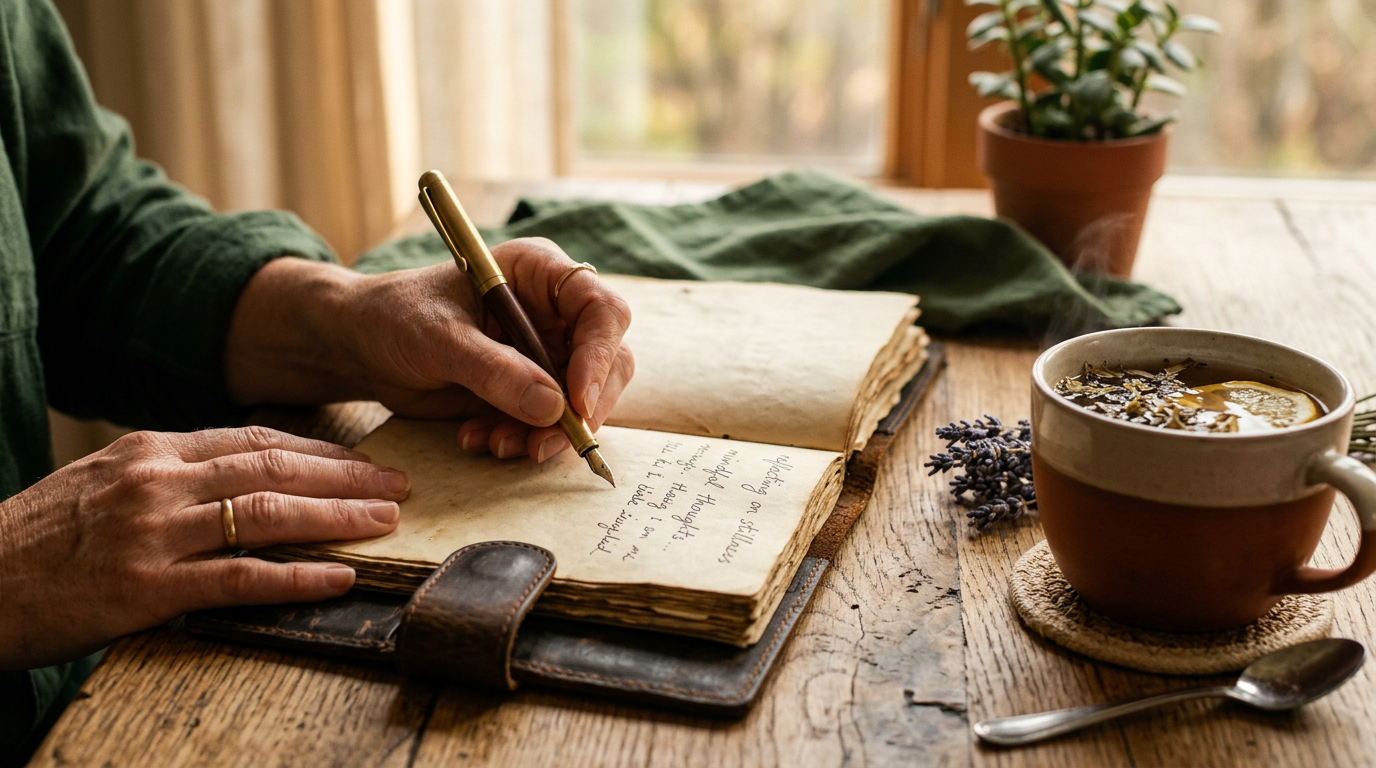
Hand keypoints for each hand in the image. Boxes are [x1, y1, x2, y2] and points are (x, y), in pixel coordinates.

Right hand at [0, 427, 406, 669]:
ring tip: (386, 522)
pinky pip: (240, 578)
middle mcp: (158, 481)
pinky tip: (339, 577)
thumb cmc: (42, 539)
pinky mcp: (147, 587)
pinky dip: (297, 576)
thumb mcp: (104, 484)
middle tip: (398, 484)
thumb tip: (242, 478)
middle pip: (274, 469)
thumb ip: (171, 475)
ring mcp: (153, 532)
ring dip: (336, 518)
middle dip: (346, 477)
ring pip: (267, 514)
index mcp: (151, 451)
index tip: (364, 461)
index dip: (319, 451)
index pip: (254, 440)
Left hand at [225, 238, 634, 462]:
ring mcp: (545, 352)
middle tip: (542, 444)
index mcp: (540, 274)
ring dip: (548, 433)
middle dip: (579, 409)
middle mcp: (554, 311)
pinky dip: (524, 440)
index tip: (576, 404)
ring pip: (583, 401)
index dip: (599, 357)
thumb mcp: (438, 339)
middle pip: (607, 362)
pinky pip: (551, 423)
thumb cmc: (394, 318)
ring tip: (496, 445)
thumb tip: (553, 407)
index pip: (602, 311)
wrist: (361, 346)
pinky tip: (480, 440)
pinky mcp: (530, 389)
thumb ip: (494, 371)